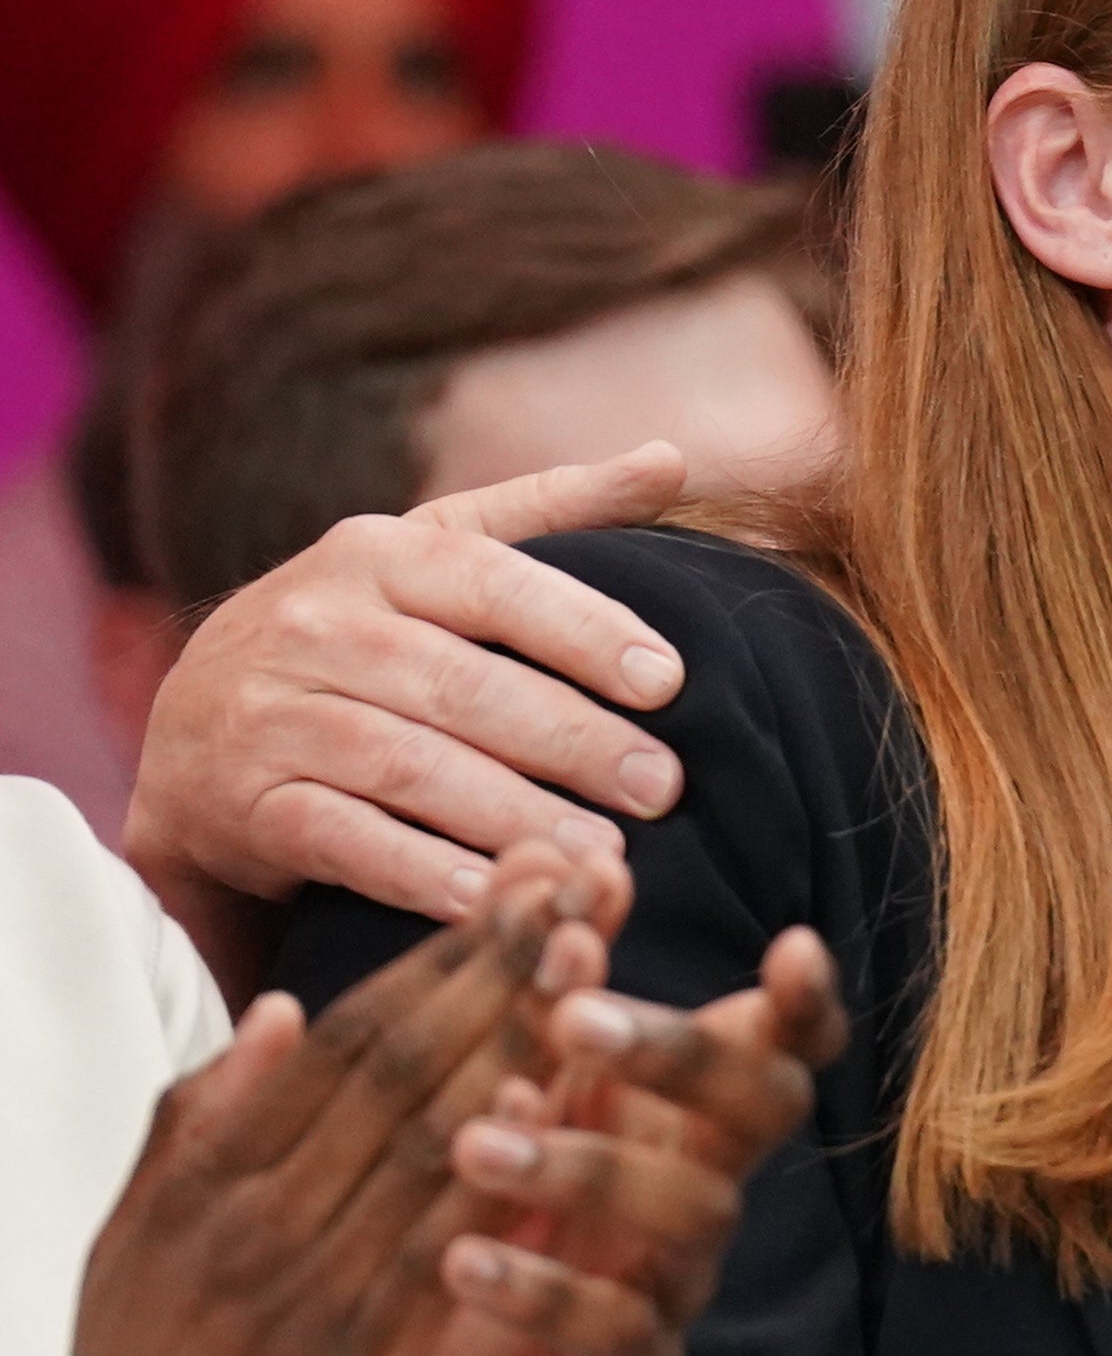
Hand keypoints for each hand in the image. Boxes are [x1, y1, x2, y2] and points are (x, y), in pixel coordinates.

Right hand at [37, 850, 615, 1355]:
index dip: (443, 953)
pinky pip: (426, 1259)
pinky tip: (553, 1118)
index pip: (343, 1037)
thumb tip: (271, 1009)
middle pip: (391, 1065)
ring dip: (513, 1042)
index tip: (523, 885)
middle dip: (493, 966)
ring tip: (592, 960)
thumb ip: (208, 1124)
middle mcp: (249, 1219)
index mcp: (206, 1177)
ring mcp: (294, 1296)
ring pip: (420, 1140)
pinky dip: (485, 1182)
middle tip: (577, 882)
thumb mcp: (145, 1244)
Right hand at [126, 445, 692, 940]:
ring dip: (511, 814)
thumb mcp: (437, 554)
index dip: (584, 630)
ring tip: (601, 853)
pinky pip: (338, 838)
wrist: (196, 729)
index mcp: (375, 553)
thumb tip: (672, 460)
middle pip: (459, 685)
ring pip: (405, 766)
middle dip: (570, 739)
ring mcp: (268, 715)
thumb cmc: (360, 634)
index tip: (670, 682)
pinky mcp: (240, 804)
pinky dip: (416, 872)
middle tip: (662, 786)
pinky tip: (490, 895)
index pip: (493, 582)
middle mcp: (313, 625)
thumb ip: (552, 511)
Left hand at [377, 927, 849, 1355]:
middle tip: (575, 1018)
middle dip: (681, 1053)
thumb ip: (524, 981)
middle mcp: (702, 1176)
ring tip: (474, 1139)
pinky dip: (544, 1288)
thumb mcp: (486, 1079)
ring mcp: (676, 1276)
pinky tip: (458, 1256)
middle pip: (760, 1106)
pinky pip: (618, 1329)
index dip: (802, 1000)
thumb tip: (549, 851)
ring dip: (587, 1164)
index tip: (790, 945)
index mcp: (676, 1099)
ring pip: (692, 1211)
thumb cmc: (457, 1195)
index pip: (774, 1039)